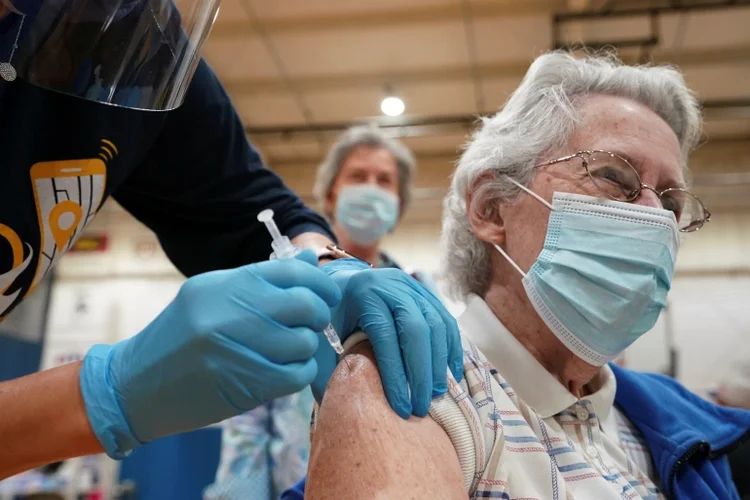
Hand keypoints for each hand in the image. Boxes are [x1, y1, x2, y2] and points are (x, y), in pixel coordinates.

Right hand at [79, 250, 339, 457]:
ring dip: (306, 348)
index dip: (319, 283)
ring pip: (304, 343)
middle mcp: (232, 311)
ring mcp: (237, 349)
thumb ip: (263, 280)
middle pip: (305, 305)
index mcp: (226, 284)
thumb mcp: (213, 295)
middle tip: (311, 324)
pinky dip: (300, 373)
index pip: (292, 272)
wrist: (134, 385)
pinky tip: (285, 370)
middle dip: (318, 316)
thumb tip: (311, 262)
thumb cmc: (178, 336)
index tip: (326, 295)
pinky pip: (296, 375)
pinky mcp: (243, 385)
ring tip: (291, 350)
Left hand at [313, 259, 463, 418]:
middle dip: (422, 373)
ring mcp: (412, 285)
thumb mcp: (323, 337)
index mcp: (363, 294)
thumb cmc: (330, 317)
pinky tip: (450, 374)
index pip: (385, 338)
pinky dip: (451, 348)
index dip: (395, 376)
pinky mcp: (426, 292)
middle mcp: (391, 285)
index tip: (400, 408)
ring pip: (437, 324)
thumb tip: (345, 404)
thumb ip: (331, 367)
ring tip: (436, 394)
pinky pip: (446, 321)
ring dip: (439, 363)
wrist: (341, 282)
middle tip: (421, 406)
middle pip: (417, 330)